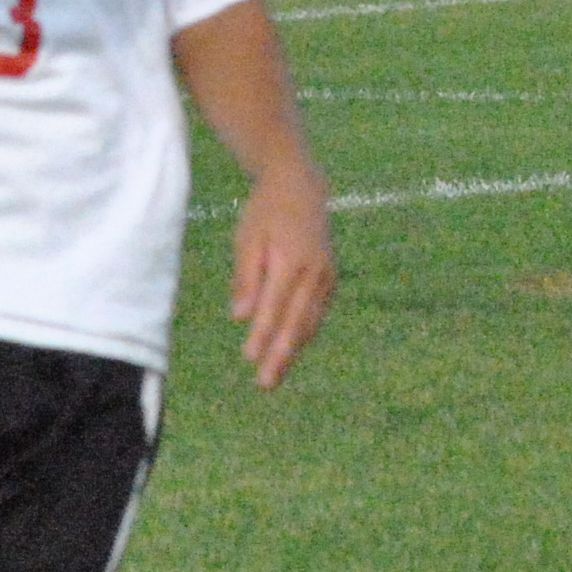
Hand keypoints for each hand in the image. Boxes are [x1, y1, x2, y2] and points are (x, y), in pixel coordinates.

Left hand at [228, 164, 335, 388]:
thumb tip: (240, 316)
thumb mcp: (247, 238)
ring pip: (310, 322)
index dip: (263, 334)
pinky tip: (289, 350)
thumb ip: (246, 277)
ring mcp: (328, 276)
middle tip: (266, 384)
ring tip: (276, 376)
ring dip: (293, 350)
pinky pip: (316, 313)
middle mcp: (316, 272)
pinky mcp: (331, 279)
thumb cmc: (266, 212)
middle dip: (281, 355)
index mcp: (293, 260)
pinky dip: (303, 333)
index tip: (249, 358)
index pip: (275, 306)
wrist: (301, 187)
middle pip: (297, 322)